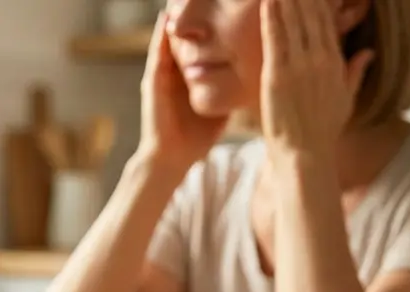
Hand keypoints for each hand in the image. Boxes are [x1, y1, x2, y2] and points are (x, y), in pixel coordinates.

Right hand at [136, 11, 229, 173]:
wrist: (173, 159)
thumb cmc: (197, 137)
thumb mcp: (222, 104)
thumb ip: (232, 88)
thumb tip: (256, 78)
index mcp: (191, 75)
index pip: (201, 42)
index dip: (209, 25)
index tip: (224, 8)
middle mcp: (175, 71)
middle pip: (184, 35)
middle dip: (190, 15)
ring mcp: (162, 75)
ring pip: (168, 39)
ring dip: (172, 20)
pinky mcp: (152, 83)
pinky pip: (156, 55)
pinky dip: (159, 37)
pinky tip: (165, 20)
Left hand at [260, 0, 374, 158]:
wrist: (305, 153)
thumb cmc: (323, 129)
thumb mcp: (346, 98)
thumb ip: (356, 71)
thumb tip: (368, 52)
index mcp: (335, 61)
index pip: (327, 19)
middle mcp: (319, 59)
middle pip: (310, 14)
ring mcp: (298, 66)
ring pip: (292, 21)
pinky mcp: (278, 76)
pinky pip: (275, 39)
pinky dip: (271, 17)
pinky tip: (268, 0)